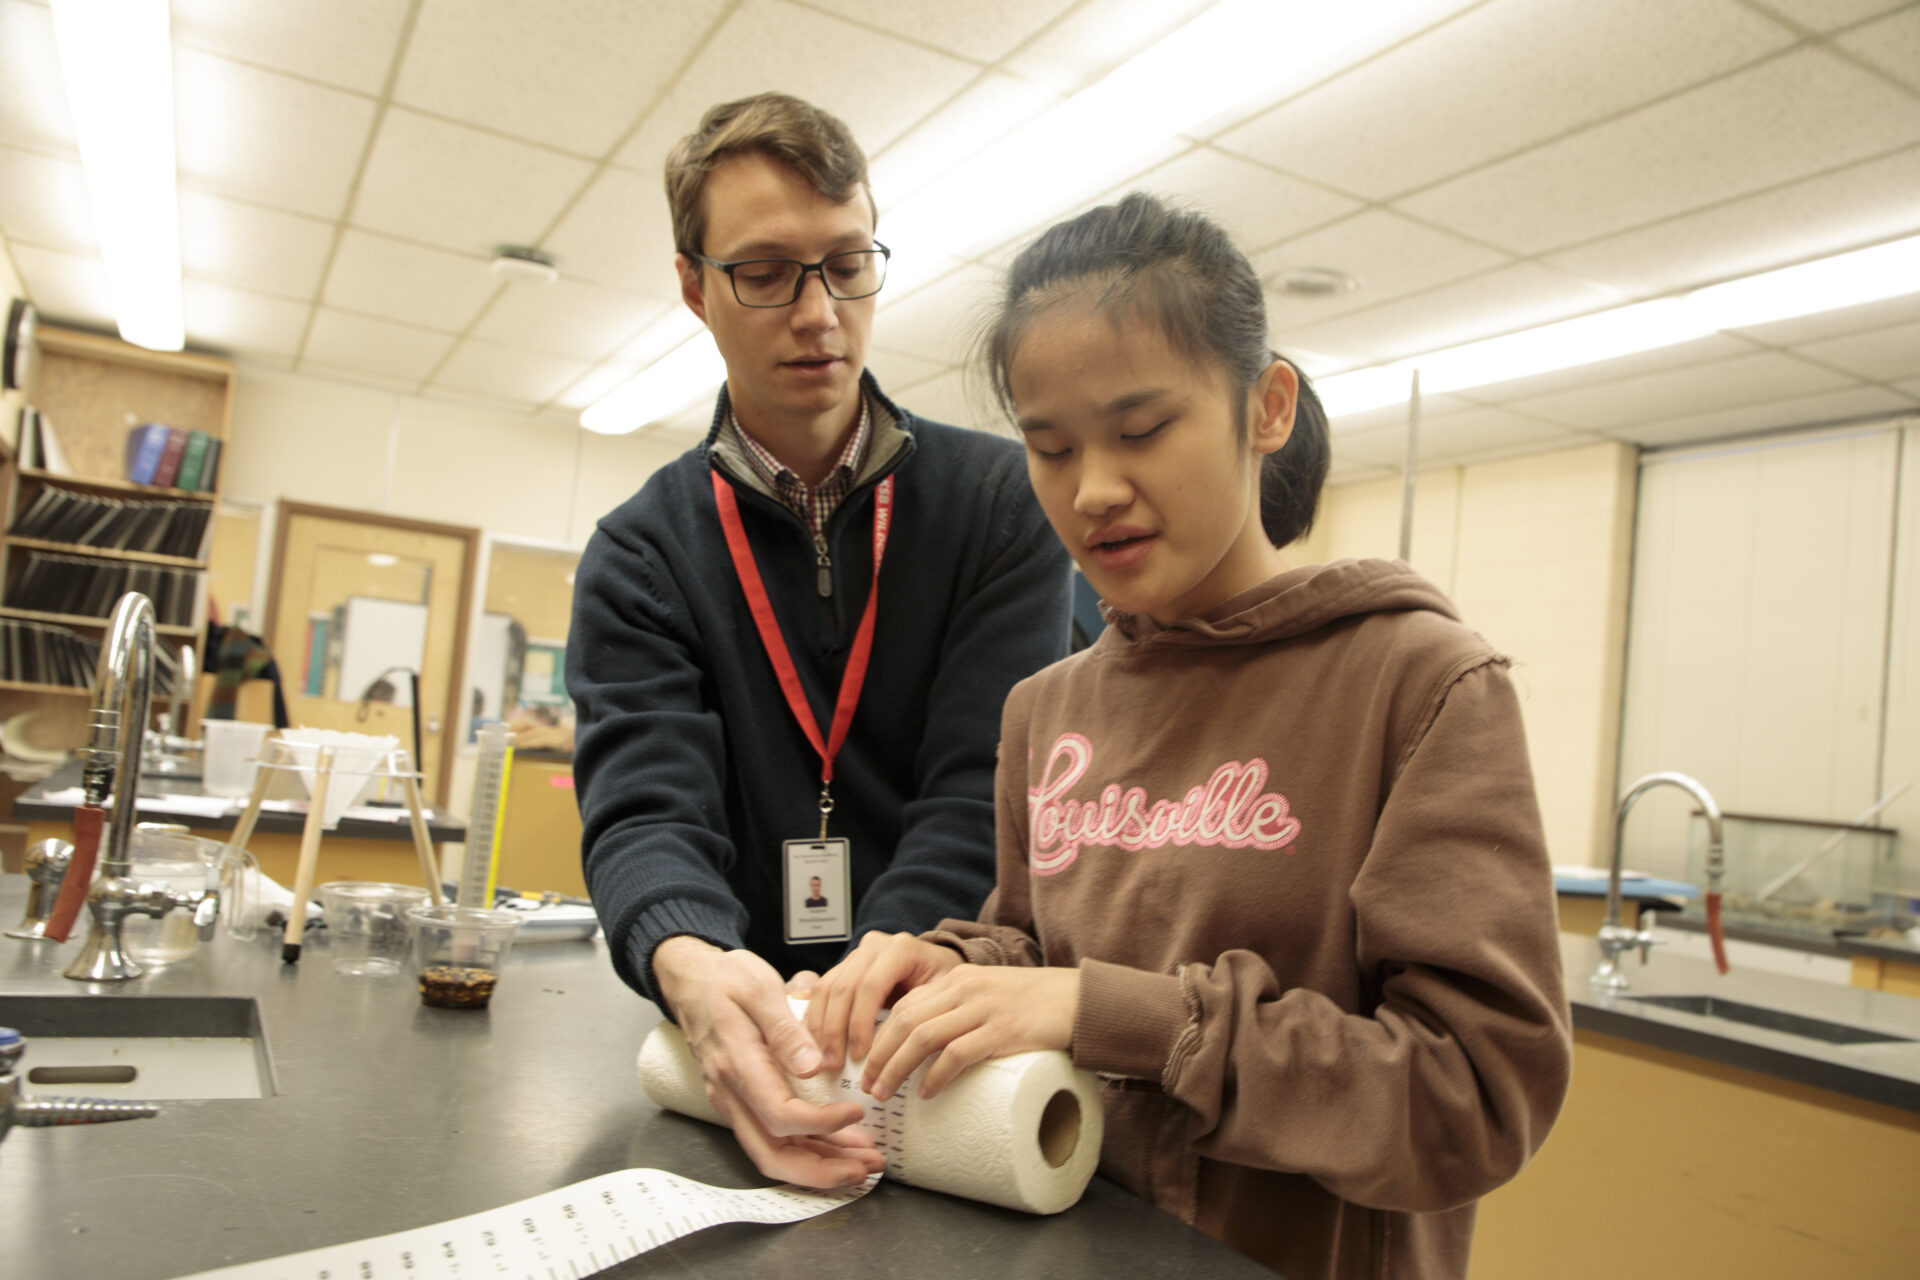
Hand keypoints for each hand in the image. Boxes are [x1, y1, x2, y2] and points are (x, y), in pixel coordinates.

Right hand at [653, 937, 881, 1187]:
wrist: (691, 981)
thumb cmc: (725, 980)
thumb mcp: (760, 987)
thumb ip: (786, 1028)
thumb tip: (811, 1066)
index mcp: (737, 1064)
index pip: (778, 1114)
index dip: (821, 1124)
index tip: (855, 1112)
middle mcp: (731, 1092)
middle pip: (771, 1154)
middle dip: (820, 1171)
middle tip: (864, 1168)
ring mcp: (734, 1101)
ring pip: (772, 1152)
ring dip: (818, 1165)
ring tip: (861, 1162)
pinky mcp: (742, 1100)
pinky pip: (771, 1137)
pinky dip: (806, 1149)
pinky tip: (836, 1145)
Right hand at [803, 931, 962, 1073]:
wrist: (937, 966)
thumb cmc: (943, 984)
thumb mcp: (943, 996)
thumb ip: (923, 1012)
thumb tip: (903, 1050)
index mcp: (900, 949)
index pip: (870, 986)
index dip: (860, 1023)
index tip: (860, 1056)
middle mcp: (874, 946)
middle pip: (843, 988)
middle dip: (836, 1031)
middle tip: (834, 1065)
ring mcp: (856, 955)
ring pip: (826, 989)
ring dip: (821, 1028)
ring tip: (825, 1061)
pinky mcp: (843, 967)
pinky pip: (821, 991)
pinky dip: (816, 1020)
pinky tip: (818, 1046)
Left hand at [861, 965, 1079, 1101]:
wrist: (1080, 999)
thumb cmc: (1034, 1004)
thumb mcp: (987, 996)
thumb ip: (957, 1010)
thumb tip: (921, 1048)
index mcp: (957, 979)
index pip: (903, 1004)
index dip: (877, 1035)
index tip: (865, 1064)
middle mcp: (965, 988)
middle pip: (904, 1021)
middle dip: (878, 1055)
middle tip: (867, 1086)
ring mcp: (984, 1008)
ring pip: (922, 1036)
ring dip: (896, 1068)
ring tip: (885, 1093)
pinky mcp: (1004, 1030)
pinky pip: (958, 1052)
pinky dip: (937, 1075)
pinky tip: (927, 1092)